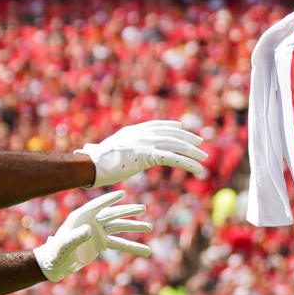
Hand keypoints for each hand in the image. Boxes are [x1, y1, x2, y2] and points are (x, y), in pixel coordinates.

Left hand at [33, 191, 151, 281]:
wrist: (54, 264)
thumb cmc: (56, 253)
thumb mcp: (65, 246)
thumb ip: (76, 237)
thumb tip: (89, 230)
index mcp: (81, 216)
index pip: (97, 205)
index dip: (109, 199)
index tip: (122, 194)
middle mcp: (91, 221)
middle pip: (112, 214)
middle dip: (127, 212)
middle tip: (143, 209)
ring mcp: (98, 231)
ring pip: (119, 227)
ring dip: (134, 227)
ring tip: (149, 227)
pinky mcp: (101, 243)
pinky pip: (119, 243)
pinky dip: (132, 246)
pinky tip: (144, 250)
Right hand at [76, 120, 206, 187]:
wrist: (90, 165)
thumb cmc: (95, 162)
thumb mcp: (109, 150)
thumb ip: (117, 147)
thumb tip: (110, 149)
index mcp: (133, 130)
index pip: (157, 125)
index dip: (171, 126)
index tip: (182, 126)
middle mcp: (141, 134)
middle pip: (170, 134)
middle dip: (187, 138)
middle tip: (200, 143)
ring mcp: (145, 143)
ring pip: (175, 145)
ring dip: (192, 152)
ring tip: (203, 158)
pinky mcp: (148, 155)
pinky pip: (173, 159)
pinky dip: (188, 164)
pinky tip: (198, 169)